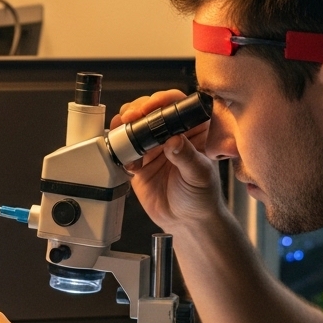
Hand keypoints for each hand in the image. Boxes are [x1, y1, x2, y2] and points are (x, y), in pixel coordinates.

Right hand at [112, 90, 224, 231]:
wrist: (186, 222)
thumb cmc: (202, 198)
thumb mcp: (199, 176)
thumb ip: (187, 157)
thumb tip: (174, 140)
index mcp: (194, 131)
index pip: (179, 105)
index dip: (164, 100)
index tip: (153, 106)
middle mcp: (172, 133)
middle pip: (152, 110)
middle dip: (139, 109)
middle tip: (132, 117)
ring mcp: (154, 146)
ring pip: (135, 124)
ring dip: (125, 124)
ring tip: (123, 129)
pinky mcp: (139, 161)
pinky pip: (124, 148)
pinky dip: (120, 148)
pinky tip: (127, 159)